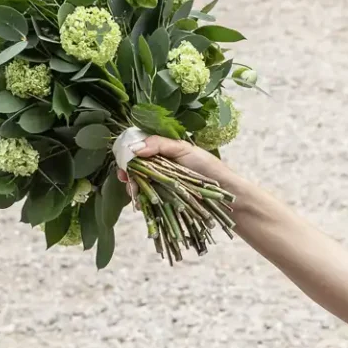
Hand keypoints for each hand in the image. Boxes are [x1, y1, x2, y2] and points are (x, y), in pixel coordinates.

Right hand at [113, 135, 248, 197]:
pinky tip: (139, 202)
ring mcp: (162, 184)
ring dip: (132, 186)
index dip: (128, 153)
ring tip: (132, 190)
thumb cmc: (207, 167)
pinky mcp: (165, 200)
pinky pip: (148, 199)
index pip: (140, 149)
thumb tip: (134, 148)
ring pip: (139, 184)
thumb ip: (159, 144)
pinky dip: (141, 200)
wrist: (225, 192)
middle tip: (124, 176)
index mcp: (164, 152)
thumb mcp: (183, 149)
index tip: (122, 159)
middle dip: (127, 171)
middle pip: (136, 168)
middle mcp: (161, 167)